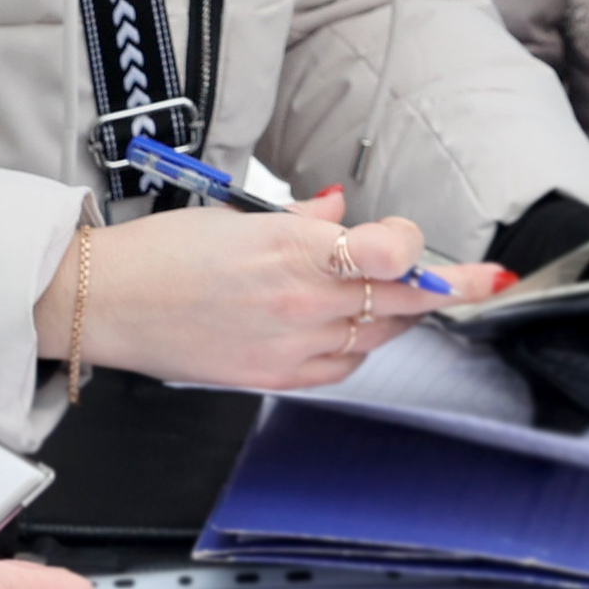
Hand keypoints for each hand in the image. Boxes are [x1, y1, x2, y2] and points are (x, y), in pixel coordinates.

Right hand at [32, 190, 497, 391]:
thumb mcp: (240, 216)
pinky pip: (346, 367)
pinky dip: (361, 347)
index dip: (421, 251)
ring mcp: (292, 346)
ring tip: (397, 296)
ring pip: (381, 336)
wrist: (108, 304)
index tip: (439, 252)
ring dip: (399, 316)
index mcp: (292, 248)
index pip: (390, 254)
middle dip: (444, 290)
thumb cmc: (163, 254)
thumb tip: (343, 210)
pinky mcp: (277, 378)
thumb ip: (307, 217)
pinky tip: (352, 329)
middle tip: (481, 281)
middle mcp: (300, 300)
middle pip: (402, 300)